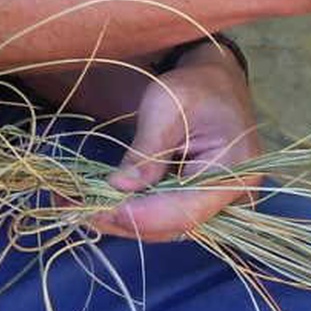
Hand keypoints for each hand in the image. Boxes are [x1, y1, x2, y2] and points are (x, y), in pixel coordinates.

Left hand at [93, 44, 260, 241]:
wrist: (214, 83)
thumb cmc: (194, 87)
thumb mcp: (166, 107)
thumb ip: (147, 150)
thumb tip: (120, 188)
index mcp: (235, 169)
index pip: (185, 210)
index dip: (141, 216)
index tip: (98, 209)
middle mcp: (234, 195)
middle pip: (174, 225)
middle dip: (123, 220)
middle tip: (75, 208)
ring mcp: (218, 203)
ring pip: (165, 227)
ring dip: (121, 219)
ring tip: (78, 204)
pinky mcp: (199, 203)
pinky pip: (165, 217)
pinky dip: (132, 211)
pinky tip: (100, 202)